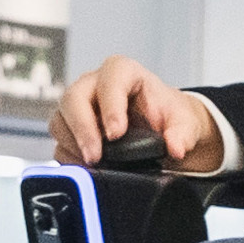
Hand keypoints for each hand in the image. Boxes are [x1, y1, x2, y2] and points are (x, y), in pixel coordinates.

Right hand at [52, 58, 220, 170]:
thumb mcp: (184, 122)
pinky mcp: (70, 130)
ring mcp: (78, 106)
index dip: (110, 105)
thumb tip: (176, 147)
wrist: (158, 127)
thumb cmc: (166, 115)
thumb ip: (182, 133)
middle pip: (73, 97)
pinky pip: (59, 143)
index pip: (110, 79)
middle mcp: (94, 85)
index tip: (116, 133)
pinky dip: (70, 158)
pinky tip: (88, 169)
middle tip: (95, 156)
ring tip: (93, 165)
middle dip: (83, 129)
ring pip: (60, 120)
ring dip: (73, 145)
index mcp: (123, 73)